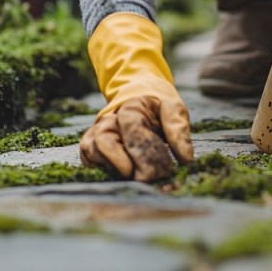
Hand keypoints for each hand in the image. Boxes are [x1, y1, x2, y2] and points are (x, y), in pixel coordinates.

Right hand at [80, 13, 193, 181]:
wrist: (140, 92)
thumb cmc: (158, 103)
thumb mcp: (174, 108)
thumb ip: (178, 130)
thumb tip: (185, 159)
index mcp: (131, 107)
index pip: (131, 130)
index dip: (141, 152)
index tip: (155, 172)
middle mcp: (110, 117)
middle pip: (105, 141)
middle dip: (123, 164)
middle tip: (144, 180)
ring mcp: (99, 129)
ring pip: (91, 148)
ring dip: (109, 166)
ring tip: (130, 177)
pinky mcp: (93, 141)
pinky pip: (87, 156)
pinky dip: (98, 167)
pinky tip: (118, 175)